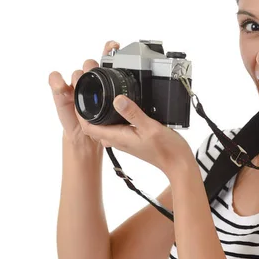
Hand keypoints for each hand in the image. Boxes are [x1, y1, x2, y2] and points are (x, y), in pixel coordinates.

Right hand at [48, 40, 119, 147]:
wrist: (85, 136)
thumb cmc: (103, 122)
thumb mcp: (119, 115)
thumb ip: (129, 108)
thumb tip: (141, 101)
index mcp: (105, 81)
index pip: (107, 59)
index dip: (110, 49)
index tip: (114, 45)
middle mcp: (90, 80)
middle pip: (89, 65)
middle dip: (92, 66)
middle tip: (94, 71)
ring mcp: (75, 86)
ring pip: (76, 73)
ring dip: (79, 76)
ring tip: (80, 82)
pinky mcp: (62, 93)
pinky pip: (55, 81)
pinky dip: (56, 80)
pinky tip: (61, 85)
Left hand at [76, 94, 193, 175]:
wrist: (178, 163)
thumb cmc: (166, 149)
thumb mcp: (150, 126)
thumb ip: (133, 112)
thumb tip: (117, 99)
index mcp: (118, 137)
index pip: (89, 128)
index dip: (81, 114)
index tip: (81, 98)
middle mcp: (118, 140)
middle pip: (93, 127)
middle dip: (87, 112)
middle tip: (88, 94)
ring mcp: (125, 140)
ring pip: (104, 127)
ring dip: (98, 114)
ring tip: (100, 98)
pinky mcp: (132, 139)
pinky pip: (115, 127)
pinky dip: (112, 117)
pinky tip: (119, 108)